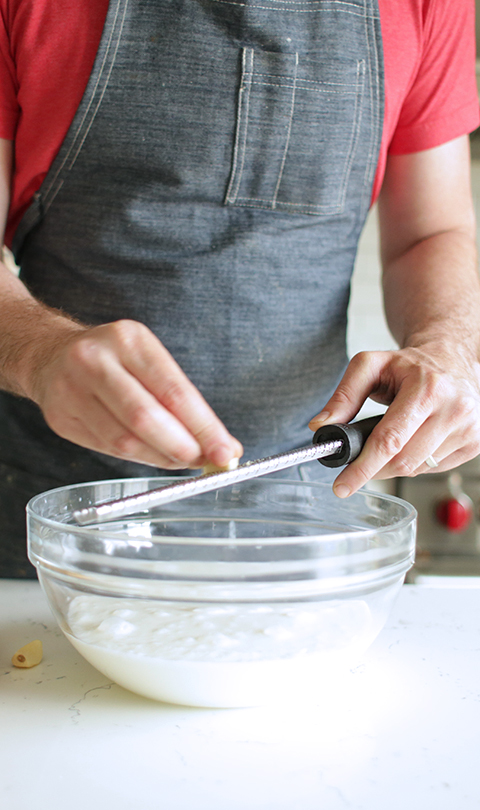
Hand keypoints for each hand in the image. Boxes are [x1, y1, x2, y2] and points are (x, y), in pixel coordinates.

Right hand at [28, 318, 242, 468]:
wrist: (51, 355)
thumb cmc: (114, 360)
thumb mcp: (149, 360)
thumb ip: (184, 400)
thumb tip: (221, 445)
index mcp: (128, 340)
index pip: (174, 391)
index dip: (203, 427)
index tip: (226, 450)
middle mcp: (95, 360)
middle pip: (145, 417)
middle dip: (182, 447)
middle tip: (205, 462)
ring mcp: (71, 390)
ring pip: (124, 440)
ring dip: (161, 458)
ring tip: (182, 460)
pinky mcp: (60, 418)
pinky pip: (106, 449)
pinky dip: (138, 458)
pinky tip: (153, 456)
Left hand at [309, 343, 479, 496]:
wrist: (450, 358)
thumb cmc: (409, 365)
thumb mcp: (370, 366)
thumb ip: (343, 395)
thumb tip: (321, 426)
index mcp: (427, 388)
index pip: (390, 439)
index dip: (363, 467)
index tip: (342, 485)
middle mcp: (454, 408)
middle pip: (403, 461)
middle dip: (374, 468)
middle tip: (358, 464)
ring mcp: (469, 428)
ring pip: (418, 469)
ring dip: (394, 465)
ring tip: (391, 440)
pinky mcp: (474, 442)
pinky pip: (434, 469)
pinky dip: (415, 462)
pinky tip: (413, 442)